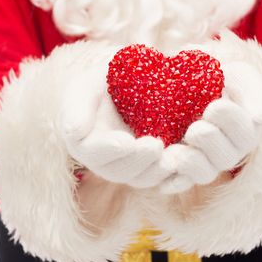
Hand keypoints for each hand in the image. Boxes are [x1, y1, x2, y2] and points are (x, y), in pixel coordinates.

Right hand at [58, 68, 170, 188]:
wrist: (127, 84)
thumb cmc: (100, 82)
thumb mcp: (85, 87)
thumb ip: (77, 108)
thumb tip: (75, 131)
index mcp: (84, 143)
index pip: (93, 153)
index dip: (109, 150)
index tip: (126, 142)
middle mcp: (106, 161)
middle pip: (119, 171)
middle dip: (138, 161)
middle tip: (156, 145)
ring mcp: (130, 166)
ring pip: (142, 178)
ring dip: (158, 171)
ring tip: (175, 156)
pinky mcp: (152, 165)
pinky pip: (162, 178)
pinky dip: (174, 176)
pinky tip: (187, 164)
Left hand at [159, 62, 261, 193]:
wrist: (181, 83)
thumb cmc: (217, 78)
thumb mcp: (240, 77)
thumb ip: (256, 95)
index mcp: (246, 131)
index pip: (246, 134)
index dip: (231, 122)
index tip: (215, 106)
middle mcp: (228, 151)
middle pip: (225, 157)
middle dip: (210, 141)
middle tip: (195, 128)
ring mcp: (204, 163)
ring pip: (204, 174)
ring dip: (190, 163)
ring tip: (175, 150)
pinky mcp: (179, 170)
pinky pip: (177, 183)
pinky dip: (171, 180)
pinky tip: (163, 169)